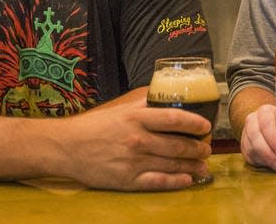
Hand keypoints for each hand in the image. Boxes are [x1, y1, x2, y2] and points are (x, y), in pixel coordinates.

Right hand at [63, 88, 211, 190]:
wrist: (68, 147)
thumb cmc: (95, 125)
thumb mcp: (121, 108)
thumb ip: (144, 102)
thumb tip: (167, 93)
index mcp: (136, 118)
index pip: (174, 118)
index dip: (194, 122)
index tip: (206, 126)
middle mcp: (137, 139)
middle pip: (177, 144)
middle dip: (198, 148)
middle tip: (207, 149)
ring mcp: (133, 161)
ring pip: (171, 164)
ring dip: (192, 166)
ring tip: (203, 166)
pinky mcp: (127, 180)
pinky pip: (157, 181)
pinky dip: (175, 182)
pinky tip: (187, 180)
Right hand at [239, 103, 275, 172]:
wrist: (275, 124)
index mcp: (266, 111)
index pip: (267, 123)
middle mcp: (253, 119)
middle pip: (256, 136)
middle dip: (270, 153)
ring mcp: (246, 132)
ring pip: (251, 148)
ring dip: (266, 160)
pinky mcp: (244, 145)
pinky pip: (248, 156)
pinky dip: (260, 163)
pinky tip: (272, 166)